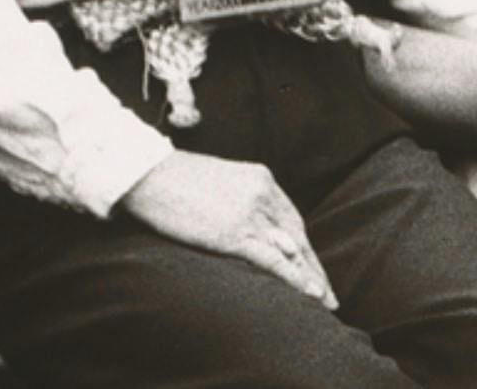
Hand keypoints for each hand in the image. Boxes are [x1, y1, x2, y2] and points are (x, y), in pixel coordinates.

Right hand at [118, 151, 336, 308]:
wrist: (148, 174)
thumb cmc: (175, 179)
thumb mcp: (218, 181)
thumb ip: (241, 199)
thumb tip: (248, 224)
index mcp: (261, 179)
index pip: (292, 220)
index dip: (304, 248)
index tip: (313, 267)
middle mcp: (263, 194)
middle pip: (298, 238)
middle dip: (314, 268)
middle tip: (329, 294)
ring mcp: (250, 214)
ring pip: (291, 251)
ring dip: (311, 279)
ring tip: (325, 302)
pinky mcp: (234, 233)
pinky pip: (274, 261)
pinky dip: (295, 279)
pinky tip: (310, 293)